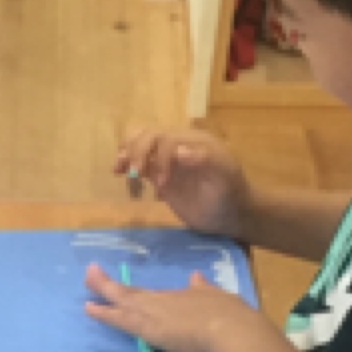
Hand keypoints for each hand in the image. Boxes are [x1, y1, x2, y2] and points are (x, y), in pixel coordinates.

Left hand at [84, 263, 256, 351]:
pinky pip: (121, 320)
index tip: (122, 287)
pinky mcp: (149, 330)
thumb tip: (197, 277)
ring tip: (86, 280)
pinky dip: (104, 314)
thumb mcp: (216, 297)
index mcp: (178, 297)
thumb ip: (203, 289)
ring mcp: (153, 314)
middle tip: (90, 272)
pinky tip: (90, 309)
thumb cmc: (230, 316)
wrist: (231, 332)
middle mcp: (162, 302)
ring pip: (121, 301)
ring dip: (102, 290)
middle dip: (109, 284)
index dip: (133, 291)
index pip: (149, 296)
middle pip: (131, 293)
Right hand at [113, 127, 249, 235]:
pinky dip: (126, 163)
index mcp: (195, 141)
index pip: (168, 139)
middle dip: (138, 150)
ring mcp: (168, 159)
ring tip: (118, 168)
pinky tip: (118, 172)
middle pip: (150, 135)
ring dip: (128, 151)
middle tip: (134, 173)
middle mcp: (179, 145)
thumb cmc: (231, 195)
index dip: (161, 158)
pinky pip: (140, 162)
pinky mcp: (160, 174)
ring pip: (141, 143)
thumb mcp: (225, 178)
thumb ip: (206, 160)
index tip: (161, 184)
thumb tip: (178, 150)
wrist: (232, 215)